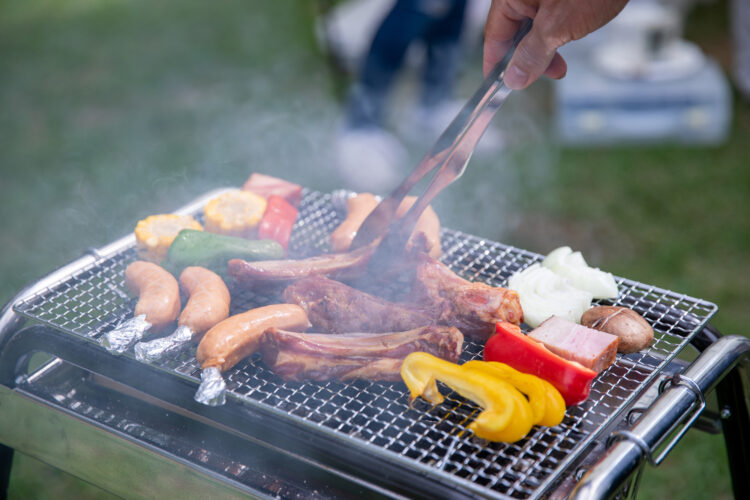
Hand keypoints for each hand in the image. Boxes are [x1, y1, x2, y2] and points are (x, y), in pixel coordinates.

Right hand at [484, 0, 628, 88]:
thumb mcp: (558, 26)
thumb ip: (532, 54)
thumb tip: (513, 79)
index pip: (494, 34)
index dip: (495, 63)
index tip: (497, 87)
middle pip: (513, 31)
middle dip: (527, 58)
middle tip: (539, 78)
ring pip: (533, 26)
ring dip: (545, 49)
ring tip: (560, 65)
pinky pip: (549, 16)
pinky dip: (556, 32)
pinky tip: (569, 39)